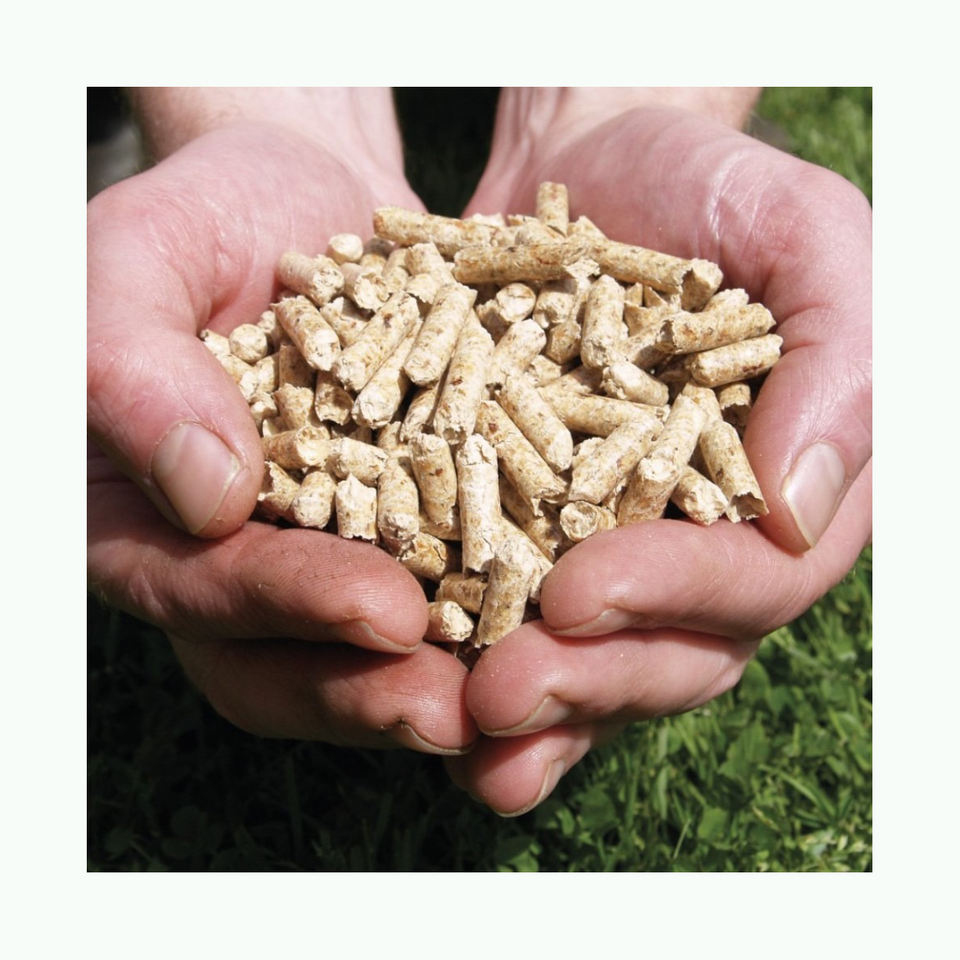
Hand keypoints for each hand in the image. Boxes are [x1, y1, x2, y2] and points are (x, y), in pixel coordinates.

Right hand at [88, 90, 476, 754]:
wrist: (306, 191)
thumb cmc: (203, 218)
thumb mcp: (136, 265)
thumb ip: (133, 375)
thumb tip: (207, 498)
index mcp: (154, 524)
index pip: (207, 592)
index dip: (291, 607)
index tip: (381, 610)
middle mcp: (245, 560)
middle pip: (296, 658)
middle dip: (379, 688)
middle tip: (465, 712)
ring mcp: (336, 549)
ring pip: (383, 647)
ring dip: (456, 677)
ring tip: (538, 685)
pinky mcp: (418, 521)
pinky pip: (461, 576)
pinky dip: (512, 600)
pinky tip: (581, 607)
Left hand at [446, 88, 870, 813]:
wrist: (591, 165)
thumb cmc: (711, 189)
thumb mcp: (806, 239)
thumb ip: (840, 362)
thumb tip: (800, 509)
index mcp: (781, 497)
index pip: (754, 583)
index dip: (675, 598)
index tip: (583, 592)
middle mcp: (700, 543)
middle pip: (666, 652)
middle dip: (588, 678)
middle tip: (500, 694)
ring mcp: (609, 544)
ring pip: (584, 657)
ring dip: (524, 704)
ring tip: (455, 729)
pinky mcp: (525, 527)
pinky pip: (500, 604)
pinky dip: (461, 649)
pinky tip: (409, 684)